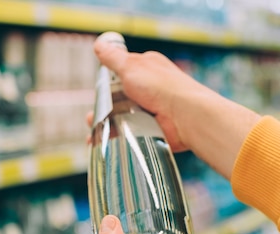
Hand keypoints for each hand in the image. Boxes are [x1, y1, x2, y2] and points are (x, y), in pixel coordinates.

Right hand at [92, 36, 260, 178]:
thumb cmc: (162, 87)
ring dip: (108, 124)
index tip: (98, 91)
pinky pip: (132, 132)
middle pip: (120, 98)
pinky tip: (106, 141)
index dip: (108, 82)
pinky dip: (120, 136)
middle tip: (92, 117)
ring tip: (94, 132)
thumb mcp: (131, 66)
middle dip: (104, 108)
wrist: (187, 116)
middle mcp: (150, 89)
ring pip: (124, 117)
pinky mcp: (154, 129)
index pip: (122, 72)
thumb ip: (114, 58)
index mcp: (147, 69)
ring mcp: (152, 110)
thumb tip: (100, 45)